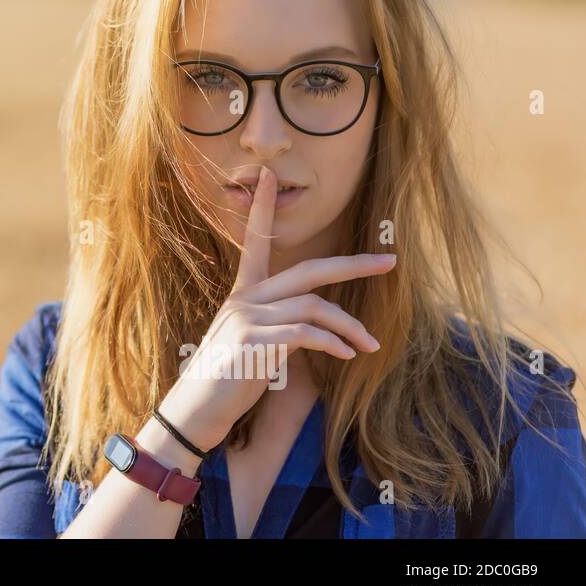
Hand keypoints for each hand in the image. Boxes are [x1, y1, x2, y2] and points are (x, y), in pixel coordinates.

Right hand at [158, 165, 392, 451]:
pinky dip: (332, 342)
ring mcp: (248, 319)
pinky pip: (305, 334)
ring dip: (350, 325)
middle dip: (353, 265)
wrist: (196, 409)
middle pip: (308, 270)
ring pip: (314, 306)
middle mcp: (246, 299)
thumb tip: (317, 328)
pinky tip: (346, 356)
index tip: (268, 176)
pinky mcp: (254, 343)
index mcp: (244, 293)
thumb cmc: (227, 378)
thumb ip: (280, 325)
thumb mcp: (253, 343)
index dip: (261, 208)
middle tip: (389, 261)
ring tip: (369, 346)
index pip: (254, 242)